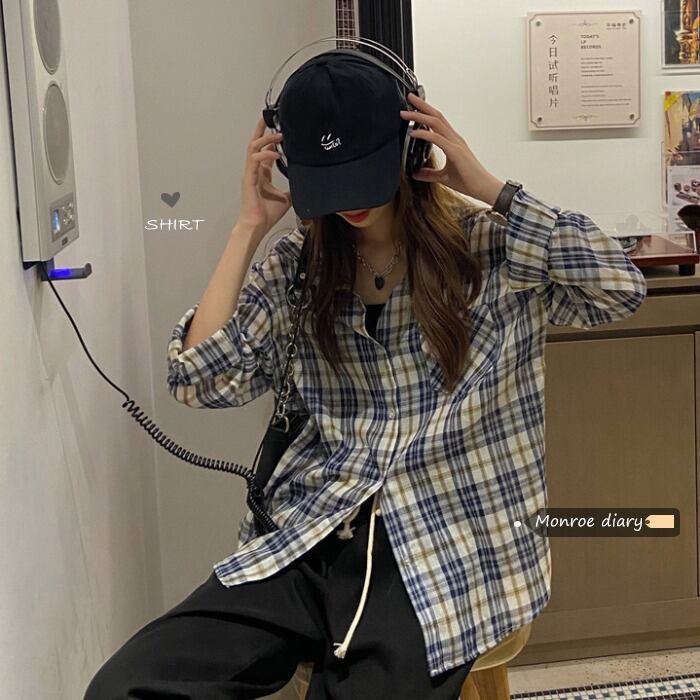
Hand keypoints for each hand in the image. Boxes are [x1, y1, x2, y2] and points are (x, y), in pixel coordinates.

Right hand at [238, 117, 292, 237]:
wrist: (257, 226)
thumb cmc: (266, 214)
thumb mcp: (286, 199)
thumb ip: (293, 189)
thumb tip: (305, 185)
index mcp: (262, 174)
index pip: (265, 151)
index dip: (271, 140)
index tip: (280, 131)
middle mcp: (255, 171)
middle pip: (256, 144)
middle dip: (261, 130)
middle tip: (269, 117)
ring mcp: (250, 173)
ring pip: (254, 148)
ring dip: (265, 139)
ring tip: (278, 133)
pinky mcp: (249, 179)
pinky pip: (255, 161)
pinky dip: (265, 155)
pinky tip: (275, 153)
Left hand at [400, 92, 504, 205]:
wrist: (483, 188)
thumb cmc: (468, 181)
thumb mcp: (444, 177)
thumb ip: (429, 174)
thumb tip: (416, 173)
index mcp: (453, 141)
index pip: (438, 120)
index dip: (426, 111)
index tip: (414, 105)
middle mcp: (454, 138)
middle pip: (436, 115)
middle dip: (422, 105)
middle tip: (409, 96)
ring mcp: (456, 143)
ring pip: (436, 123)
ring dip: (419, 116)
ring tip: (406, 113)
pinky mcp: (455, 152)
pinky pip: (437, 139)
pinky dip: (424, 134)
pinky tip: (413, 133)